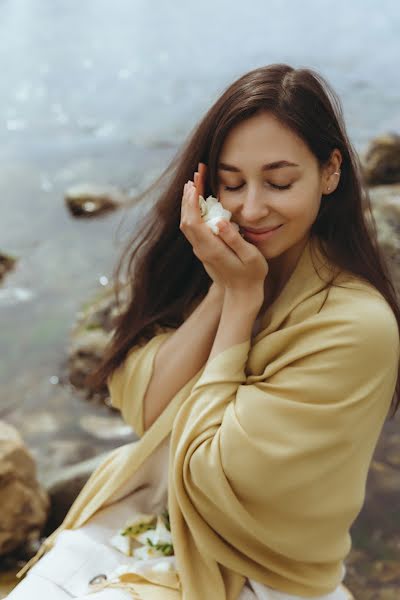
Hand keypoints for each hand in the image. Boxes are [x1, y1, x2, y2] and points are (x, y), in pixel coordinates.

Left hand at [180, 163, 268, 298]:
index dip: (191, 200)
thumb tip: (220, 221)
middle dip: (189, 196)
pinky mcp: (203, 250)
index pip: (193, 221)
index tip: (195, 182)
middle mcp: (200, 249)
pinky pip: (193, 227)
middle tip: (197, 174)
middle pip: (186, 219)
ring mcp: (200, 250)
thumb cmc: (251, 275)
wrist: (241, 295)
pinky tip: (200, 201)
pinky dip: (194, 211)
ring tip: (196, 183)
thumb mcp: (249, 256)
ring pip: (187, 223)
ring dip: (189, 202)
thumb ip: (235, 239)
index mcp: (210, 248)